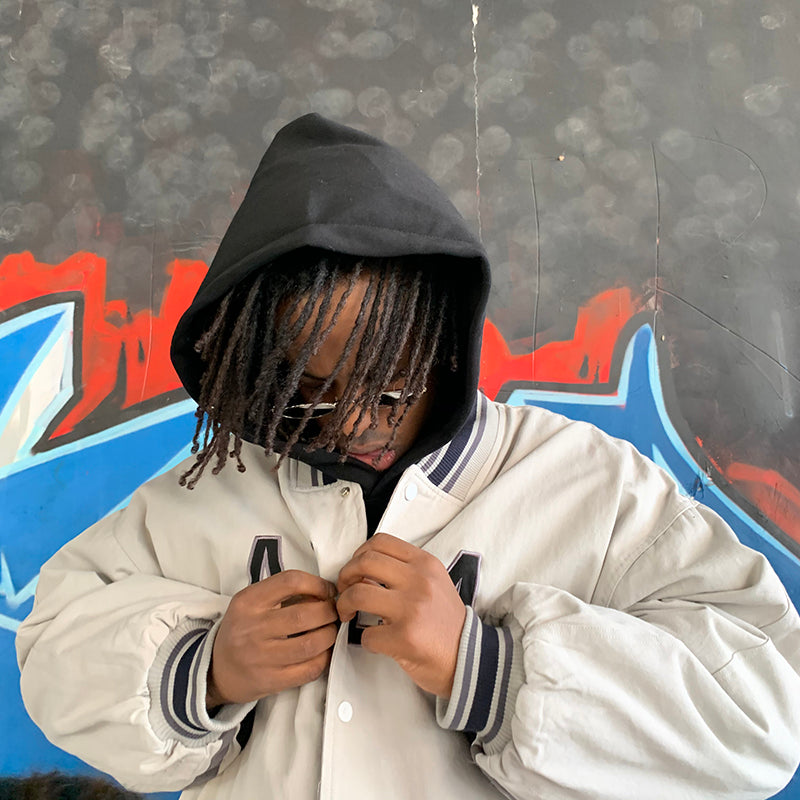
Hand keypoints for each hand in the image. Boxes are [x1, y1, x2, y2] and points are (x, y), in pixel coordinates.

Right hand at [208, 570, 337, 707]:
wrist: (216, 669)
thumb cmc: (242, 629)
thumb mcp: (252, 602)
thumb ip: (282, 593)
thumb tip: (325, 592)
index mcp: (248, 601)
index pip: (290, 582)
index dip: (317, 584)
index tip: (328, 590)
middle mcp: (252, 628)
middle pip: (305, 615)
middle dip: (329, 611)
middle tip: (334, 612)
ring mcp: (260, 657)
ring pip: (311, 644)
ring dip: (330, 635)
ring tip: (330, 631)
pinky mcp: (270, 681)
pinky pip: (309, 670)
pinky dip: (324, 658)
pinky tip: (323, 651)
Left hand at [336, 533, 465, 697]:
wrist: (470, 659)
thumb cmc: (445, 623)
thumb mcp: (433, 584)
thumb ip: (405, 571)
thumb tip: (364, 570)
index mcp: (425, 564)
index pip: (381, 542)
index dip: (358, 554)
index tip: (355, 570)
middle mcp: (420, 581)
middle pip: (364, 563)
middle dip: (345, 577)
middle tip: (344, 591)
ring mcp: (412, 609)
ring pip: (358, 594)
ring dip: (344, 605)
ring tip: (348, 614)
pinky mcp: (405, 637)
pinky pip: (367, 634)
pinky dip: (365, 640)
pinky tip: (375, 641)